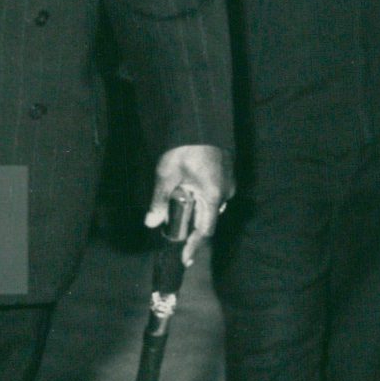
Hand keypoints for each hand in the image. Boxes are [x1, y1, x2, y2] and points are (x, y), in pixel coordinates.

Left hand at [146, 145, 231, 266]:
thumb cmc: (183, 147)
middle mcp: (225, 192)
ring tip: (178, 204)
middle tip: (174, 230)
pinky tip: (187, 189)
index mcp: (213, 196)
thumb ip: (160, 201)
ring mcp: (227, 181)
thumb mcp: (166, 175)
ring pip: (210, 205)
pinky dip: (200, 197)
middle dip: (191, 225)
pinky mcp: (225, 172)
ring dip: (195, 209)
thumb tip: (151, 223)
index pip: (205, 230)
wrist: (198, 120)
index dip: (194, 247)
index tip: (185, 260)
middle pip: (208, 219)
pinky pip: (213, 193)